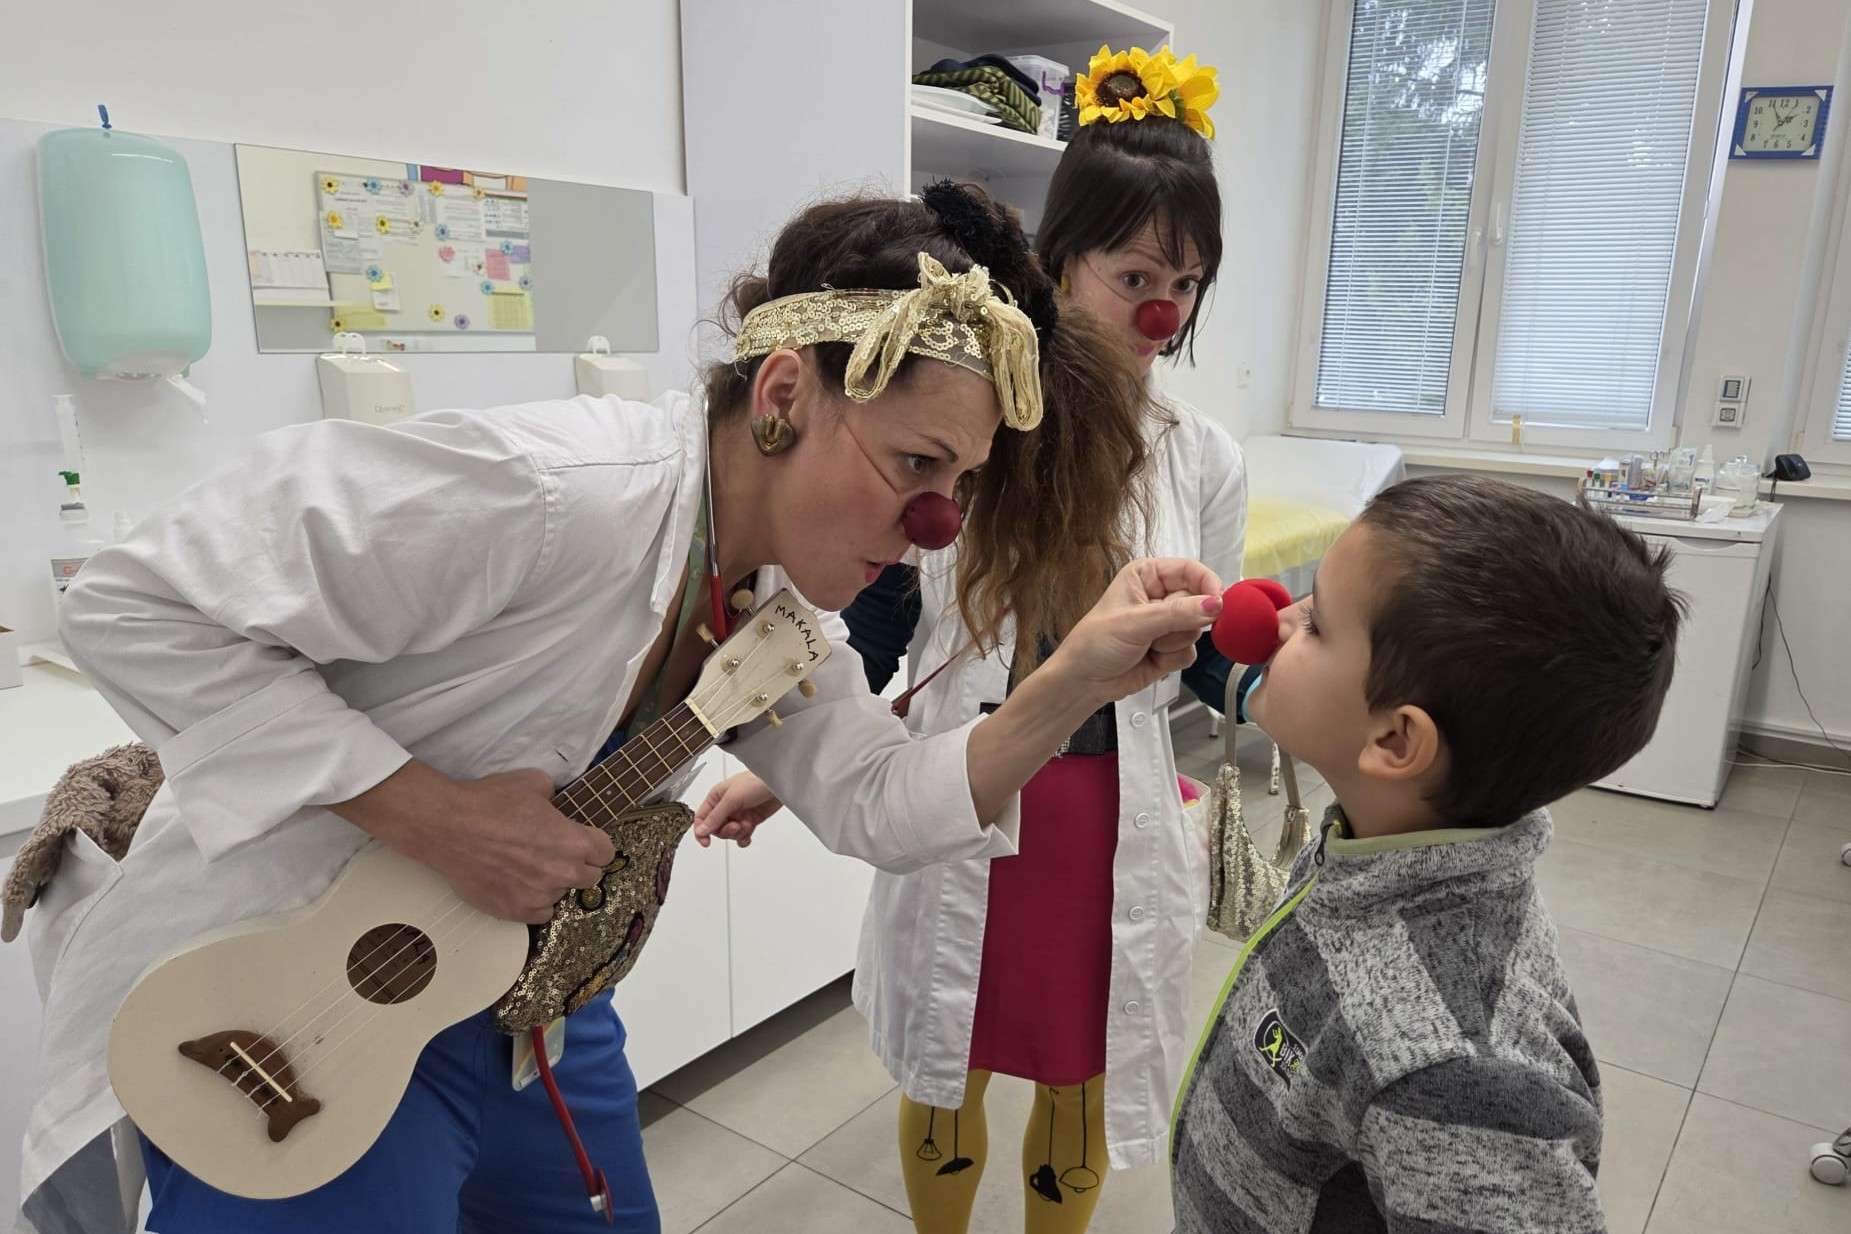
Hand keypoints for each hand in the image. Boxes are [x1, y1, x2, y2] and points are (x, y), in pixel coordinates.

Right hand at [332, 763, 614, 923]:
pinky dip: (534, 901)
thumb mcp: (533, 783)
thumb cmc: (490, 802)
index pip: (606, 853)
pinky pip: (540, 913)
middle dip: (579, 865)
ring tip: (530, 867)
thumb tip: (554, 803)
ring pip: (561, 894)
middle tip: (557, 853)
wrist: (447, 826)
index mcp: (574, 842)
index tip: (585, 841)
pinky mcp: (514, 911)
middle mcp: (562, 873)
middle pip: (590, 877)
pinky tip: (521, 885)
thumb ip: (554, 797)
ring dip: (552, 883)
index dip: (596, 844)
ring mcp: (539, 895)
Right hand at [692, 772, 784, 847]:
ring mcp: (739, 814)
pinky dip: (744, 838)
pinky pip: (742, 836)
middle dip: (726, 831)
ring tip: (746, 825)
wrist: (779, 783)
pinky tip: (748, 835)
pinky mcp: (750, 820)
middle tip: (736, 826)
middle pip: (716, 829)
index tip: (706, 842)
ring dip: (737, 834)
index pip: (702, 818)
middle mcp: (726, 806)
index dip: (702, 831)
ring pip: (729, 833)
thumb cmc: (756, 781)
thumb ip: (716, 816)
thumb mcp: (732, 799)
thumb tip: (701, 830)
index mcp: (716, 797)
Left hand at [1045, 557, 1223, 703]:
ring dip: (1173, 642)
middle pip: (1199, 602)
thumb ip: (1178, 613)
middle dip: (1182, 622)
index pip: (1190, 570)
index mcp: (1147, 575)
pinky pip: (1191, 651)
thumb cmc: (1094, 643)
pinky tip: (1151, 658)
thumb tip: (1214, 604)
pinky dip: (1173, 658)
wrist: (1083, 682)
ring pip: (1197, 630)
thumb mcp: (1136, 623)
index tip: (1218, 602)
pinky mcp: (1171, 648)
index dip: (1207, 584)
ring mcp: (1167, 623)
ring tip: (1147, 645)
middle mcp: (1160, 596)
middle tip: (1159, 631)